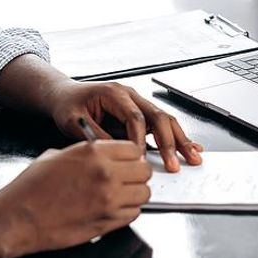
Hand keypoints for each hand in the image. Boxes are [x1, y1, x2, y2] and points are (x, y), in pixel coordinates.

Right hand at [0, 141, 151, 253]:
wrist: (18, 217)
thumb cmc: (31, 188)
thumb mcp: (57, 156)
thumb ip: (85, 154)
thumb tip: (101, 156)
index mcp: (93, 152)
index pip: (133, 149)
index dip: (130, 156)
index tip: (126, 161)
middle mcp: (106, 174)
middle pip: (144, 171)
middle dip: (137, 174)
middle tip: (127, 178)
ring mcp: (109, 200)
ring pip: (144, 193)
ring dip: (135, 194)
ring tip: (121, 195)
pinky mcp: (107, 222)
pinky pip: (134, 214)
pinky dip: (128, 212)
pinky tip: (113, 209)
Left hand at [47, 81, 202, 171]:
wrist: (65, 94)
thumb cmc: (68, 105)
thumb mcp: (73, 121)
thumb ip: (94, 136)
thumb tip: (116, 154)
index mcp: (114, 93)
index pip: (134, 117)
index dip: (140, 140)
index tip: (141, 160)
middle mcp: (130, 96)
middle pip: (158, 116)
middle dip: (169, 141)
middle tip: (174, 163)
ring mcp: (138, 103)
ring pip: (165, 119)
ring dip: (180, 139)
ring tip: (193, 156)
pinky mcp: (140, 113)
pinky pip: (161, 124)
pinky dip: (175, 136)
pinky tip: (189, 146)